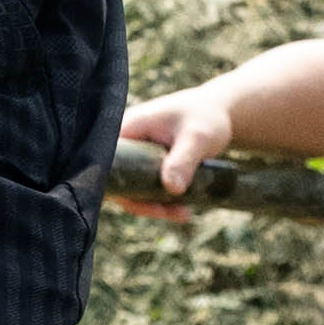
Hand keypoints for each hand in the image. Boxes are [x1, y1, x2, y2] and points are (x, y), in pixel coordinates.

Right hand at [110, 83, 240, 213]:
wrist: (218, 111)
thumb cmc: (205, 117)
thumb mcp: (197, 137)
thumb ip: (184, 160)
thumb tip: (172, 189)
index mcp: (127, 126)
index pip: (105, 160)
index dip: (112, 184)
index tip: (137, 202)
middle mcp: (125, 141)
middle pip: (116, 180)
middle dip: (140, 202)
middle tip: (167, 212)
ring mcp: (135, 154)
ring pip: (133, 188)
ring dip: (154, 206)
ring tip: (184, 213)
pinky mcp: (146, 164)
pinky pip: (146, 189)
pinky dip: (162, 202)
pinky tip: (183, 211)